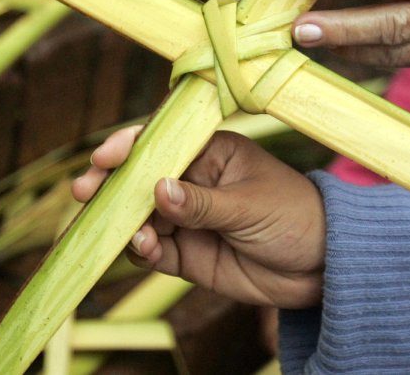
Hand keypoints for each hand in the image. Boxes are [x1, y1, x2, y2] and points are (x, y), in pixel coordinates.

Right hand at [72, 127, 325, 307]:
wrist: (324, 269)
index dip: (129, 146)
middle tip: (85, 191)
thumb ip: (202, 203)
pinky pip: (154, 249)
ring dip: (123, 220)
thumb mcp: (250, 206)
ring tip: (126, 230)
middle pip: (140, 178)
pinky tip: (142, 247)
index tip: (104, 157)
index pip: (162, 142)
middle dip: (111, 184)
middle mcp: (193, 182)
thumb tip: (158, 189)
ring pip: (140, 215)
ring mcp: (187, 218)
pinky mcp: (187, 254)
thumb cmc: (297, 218)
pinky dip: (142, 248)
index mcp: (211, 153)